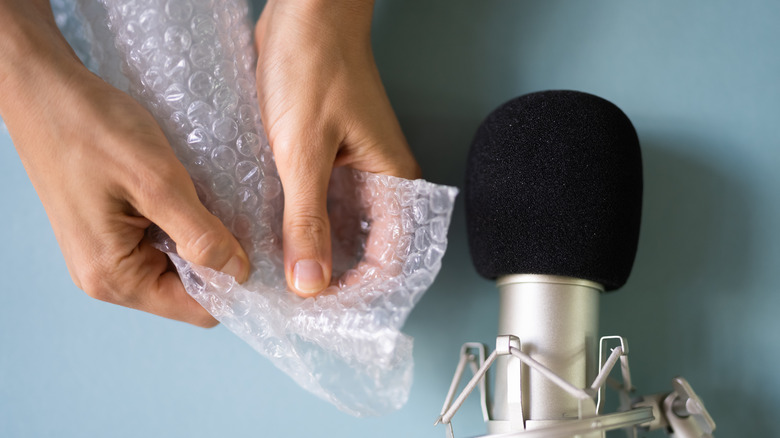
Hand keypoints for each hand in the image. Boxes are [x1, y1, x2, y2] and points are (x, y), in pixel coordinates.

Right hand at [0, 1, 248, 326]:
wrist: (43, 89)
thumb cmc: (93, 129)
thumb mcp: (158, 182)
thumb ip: (200, 235)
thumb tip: (238, 273)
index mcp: (116, 277)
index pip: (197, 310)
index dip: (235, 286)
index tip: (261, 253)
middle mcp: (108, 277)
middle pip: (188, 291)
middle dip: (219, 260)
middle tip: (242, 219)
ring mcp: (105, 254)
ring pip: (177, 264)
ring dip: (202, 239)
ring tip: (216, 202)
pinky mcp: (108, 231)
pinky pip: (160, 242)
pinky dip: (183, 224)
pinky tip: (192, 196)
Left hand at [255, 0, 420, 295]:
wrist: (303, 12)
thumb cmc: (314, 66)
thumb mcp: (303, 151)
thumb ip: (306, 220)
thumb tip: (310, 282)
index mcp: (392, 181)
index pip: (391, 261)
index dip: (360, 292)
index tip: (320, 308)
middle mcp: (379, 181)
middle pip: (368, 251)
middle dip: (335, 279)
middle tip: (295, 298)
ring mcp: (353, 170)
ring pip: (341, 230)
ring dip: (315, 253)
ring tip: (280, 274)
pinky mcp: (327, 158)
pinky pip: (319, 205)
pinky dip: (300, 225)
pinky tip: (274, 236)